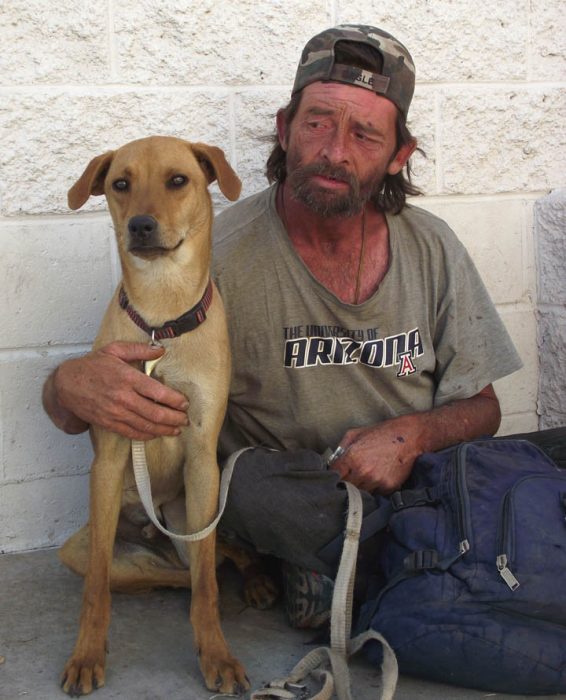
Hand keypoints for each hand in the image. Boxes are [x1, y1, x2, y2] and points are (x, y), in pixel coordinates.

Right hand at [46, 341, 189, 439]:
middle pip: (155, 412)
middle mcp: (123, 397)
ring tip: (177, 429)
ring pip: (146, 425)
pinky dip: (147, 435)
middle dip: (174, 418)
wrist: (67, 385)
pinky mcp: (109, 423)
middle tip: (185, 419)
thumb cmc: (92, 366)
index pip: (157, 392)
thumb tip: (160, 350)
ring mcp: (116, 413)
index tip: (185, 403)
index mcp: (127, 378)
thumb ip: (139, 349)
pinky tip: (158, 433)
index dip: (174, 400)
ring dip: (164, 429)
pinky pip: (132, 433)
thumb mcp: (115, 350)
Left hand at [330, 417, 420, 493]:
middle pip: (346, 489)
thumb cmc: (381, 433)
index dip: (332, 477)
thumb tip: (331, 464)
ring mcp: (377, 481)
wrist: (409, 437)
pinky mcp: (389, 487)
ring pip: (361, 494)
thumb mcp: (355, 434)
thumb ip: (340, 449)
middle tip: (348, 480)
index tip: (335, 477)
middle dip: (345, 485)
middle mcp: (363, 471)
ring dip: (360, 489)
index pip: (334, 476)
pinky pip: (376, 494)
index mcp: (352, 458)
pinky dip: (375, 489)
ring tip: (366, 478)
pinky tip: (379, 477)